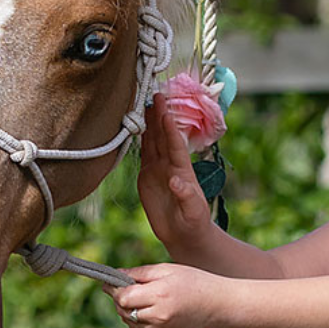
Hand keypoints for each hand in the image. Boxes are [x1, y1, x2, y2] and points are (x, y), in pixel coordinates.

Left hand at [109, 263, 223, 327]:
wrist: (218, 306)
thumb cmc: (195, 282)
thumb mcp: (167, 270)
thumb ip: (139, 273)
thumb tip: (115, 275)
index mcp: (159, 295)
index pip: (123, 297)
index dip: (114, 289)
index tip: (110, 282)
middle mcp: (158, 317)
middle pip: (123, 310)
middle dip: (120, 299)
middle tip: (126, 288)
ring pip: (129, 322)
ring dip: (128, 310)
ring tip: (141, 298)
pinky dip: (137, 321)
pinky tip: (148, 310)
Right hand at [137, 94, 212, 255]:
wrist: (185, 235)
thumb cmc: (194, 223)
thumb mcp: (194, 211)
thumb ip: (186, 195)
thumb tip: (175, 179)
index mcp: (182, 170)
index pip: (175, 145)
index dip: (169, 128)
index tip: (165, 110)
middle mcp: (170, 165)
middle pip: (162, 135)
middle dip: (158, 114)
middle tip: (154, 92)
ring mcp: (158, 169)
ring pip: (152, 140)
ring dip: (148, 121)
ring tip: (142, 100)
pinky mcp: (147, 176)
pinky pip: (142, 153)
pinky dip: (139, 137)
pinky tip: (134, 124)